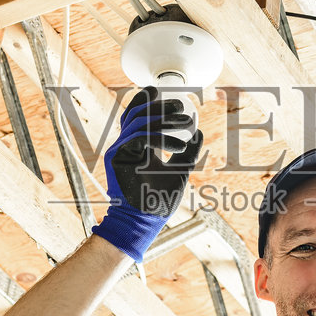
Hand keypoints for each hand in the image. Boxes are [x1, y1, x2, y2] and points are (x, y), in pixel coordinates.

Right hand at [90, 87, 202, 260]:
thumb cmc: (159, 200)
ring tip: (186, 123)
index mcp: (135, 146)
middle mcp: (124, 145)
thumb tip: (198, 133)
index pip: (138, 116)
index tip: (165, 93)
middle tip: (181, 105)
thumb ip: (188, 151)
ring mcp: (119, 151)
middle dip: (160, 105)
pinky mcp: (117, 159)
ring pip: (139, 123)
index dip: (147, 100)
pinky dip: (161, 139)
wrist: (144, 222)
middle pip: (137, 114)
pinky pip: (139, 138)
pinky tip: (179, 147)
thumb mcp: (180, 170)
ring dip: (165, 120)